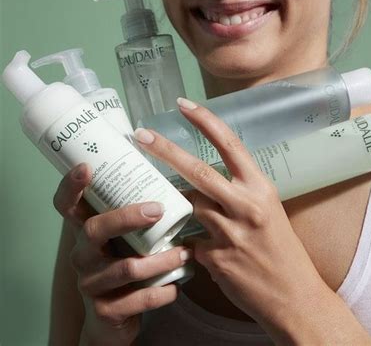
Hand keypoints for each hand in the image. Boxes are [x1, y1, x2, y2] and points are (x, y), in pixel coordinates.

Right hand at [53, 164, 191, 345]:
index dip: (71, 186)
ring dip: (160, 260)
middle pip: (94, 229)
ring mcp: (90, 284)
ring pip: (126, 268)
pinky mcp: (105, 311)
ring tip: (184, 253)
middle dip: (126, 217)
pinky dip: (162, 291)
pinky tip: (176, 286)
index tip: (87, 167)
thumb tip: (169, 176)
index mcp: (86, 232)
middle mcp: (82, 255)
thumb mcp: (124, 239)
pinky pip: (138, 299)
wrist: (113, 322)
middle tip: (158, 209)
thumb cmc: (125, 265)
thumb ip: (134, 215)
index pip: (67, 205)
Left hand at [134, 100, 321, 339]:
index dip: (205, 121)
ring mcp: (230, 233)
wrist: (293, 296)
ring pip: (190, 206)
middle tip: (141, 134)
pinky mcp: (216, 259)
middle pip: (198, 171)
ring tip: (184, 211)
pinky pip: (191, 242)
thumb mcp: (267, 210)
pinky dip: (192, 243)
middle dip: (165, 150)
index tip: (183, 104)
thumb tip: (205, 180)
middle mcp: (246, 206)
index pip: (230, 144)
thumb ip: (238, 192)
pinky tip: (206, 252)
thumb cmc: (281, 248)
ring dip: (182, 206)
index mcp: (261, 188)